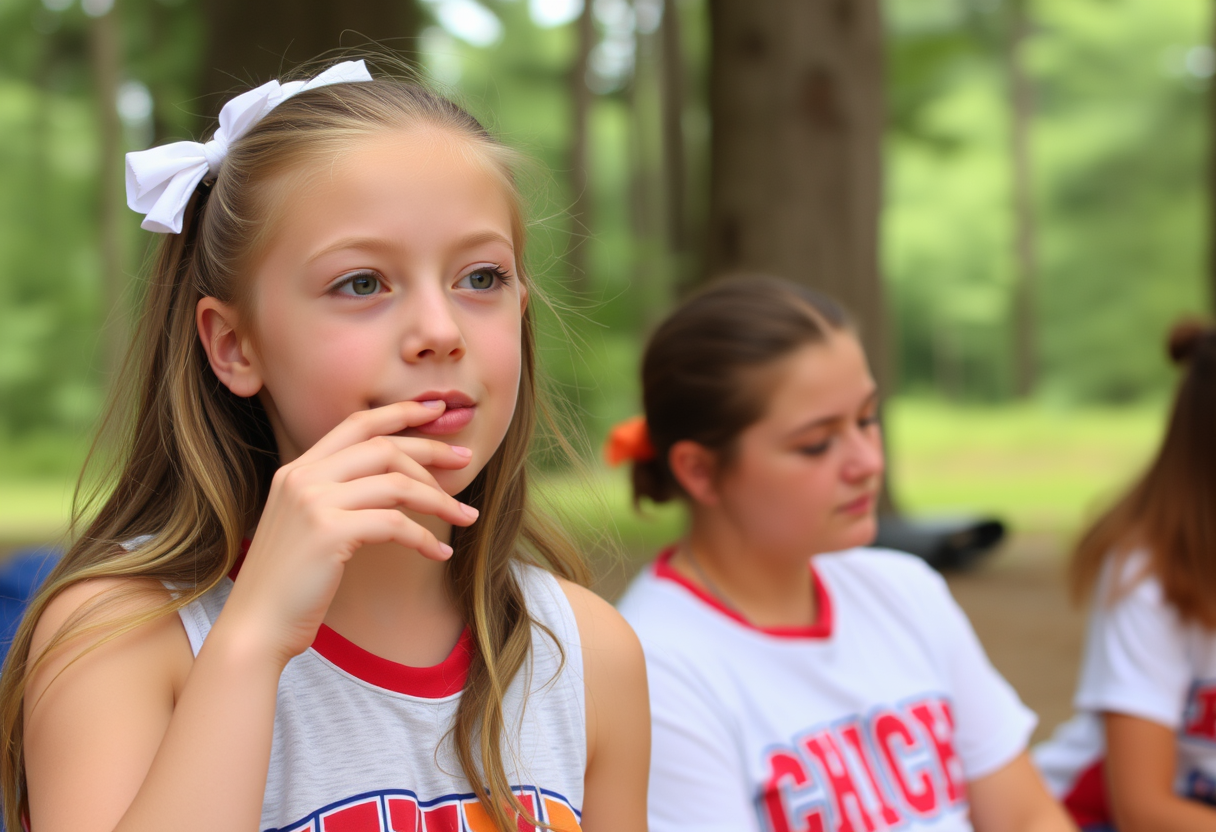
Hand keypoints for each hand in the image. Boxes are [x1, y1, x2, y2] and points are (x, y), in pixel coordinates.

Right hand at [218, 400, 478, 667]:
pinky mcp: (328, 533)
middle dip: (431, 451)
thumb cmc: (290, 586)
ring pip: (396, 483)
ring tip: (467, 517)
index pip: (356, 424)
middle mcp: (302, 478)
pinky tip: (440, 554)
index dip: (401, 412)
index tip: (437, 411)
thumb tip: (395, 485)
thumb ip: (337, 497)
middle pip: (383, 447)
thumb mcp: (308, 527)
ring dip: (440, 500)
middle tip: (466, 462)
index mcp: (297, 470)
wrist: (255, 627)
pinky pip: (395, 524)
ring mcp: (313, 502)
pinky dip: (425, 538)